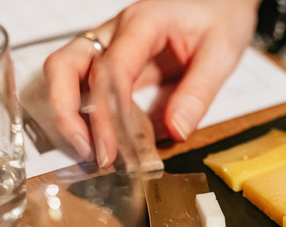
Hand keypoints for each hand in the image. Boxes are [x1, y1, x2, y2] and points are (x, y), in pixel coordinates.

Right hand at [43, 0, 258, 166]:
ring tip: (90, 153)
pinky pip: (84, 88)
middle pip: (64, 66)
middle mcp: (115, 32)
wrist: (219, 1)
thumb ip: (198, 93)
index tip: (110, 149)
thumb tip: (176, 131)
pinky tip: (102, 142)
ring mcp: (108, 47)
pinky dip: (84, 116)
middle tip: (87, 152)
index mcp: (142, 24)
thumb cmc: (219, 16)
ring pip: (65, 75)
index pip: (110, 71)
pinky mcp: (112, 64)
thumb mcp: (221, 53)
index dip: (105, 115)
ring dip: (68, 116)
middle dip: (66, 113)